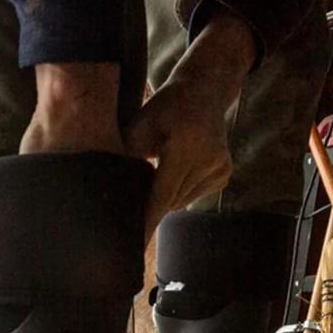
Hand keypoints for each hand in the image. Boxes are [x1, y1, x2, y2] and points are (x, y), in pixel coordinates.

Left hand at [124, 9, 256, 238]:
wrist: (204, 91)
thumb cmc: (166, 106)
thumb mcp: (139, 124)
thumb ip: (127, 156)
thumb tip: (108, 190)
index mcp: (186, 146)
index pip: (161, 193)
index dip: (145, 219)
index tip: (132, 241)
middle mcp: (209, 159)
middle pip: (171, 199)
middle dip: (149, 207)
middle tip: (126, 217)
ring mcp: (220, 168)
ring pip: (182, 200)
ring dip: (164, 196)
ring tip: (156, 174)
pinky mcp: (225, 174)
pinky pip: (193, 195)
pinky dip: (179, 190)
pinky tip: (174, 169)